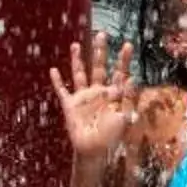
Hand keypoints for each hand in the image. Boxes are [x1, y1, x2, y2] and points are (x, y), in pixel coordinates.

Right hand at [52, 34, 139, 162]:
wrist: (95, 151)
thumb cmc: (112, 137)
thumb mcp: (124, 117)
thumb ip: (128, 99)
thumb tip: (133, 79)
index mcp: (113, 94)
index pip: (119, 73)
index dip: (123, 60)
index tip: (128, 45)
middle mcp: (98, 92)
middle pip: (99, 67)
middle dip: (100, 52)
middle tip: (102, 35)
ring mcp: (84, 97)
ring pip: (80, 74)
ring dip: (78, 60)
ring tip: (77, 44)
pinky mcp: (71, 106)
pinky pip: (63, 91)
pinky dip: (58, 81)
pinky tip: (53, 70)